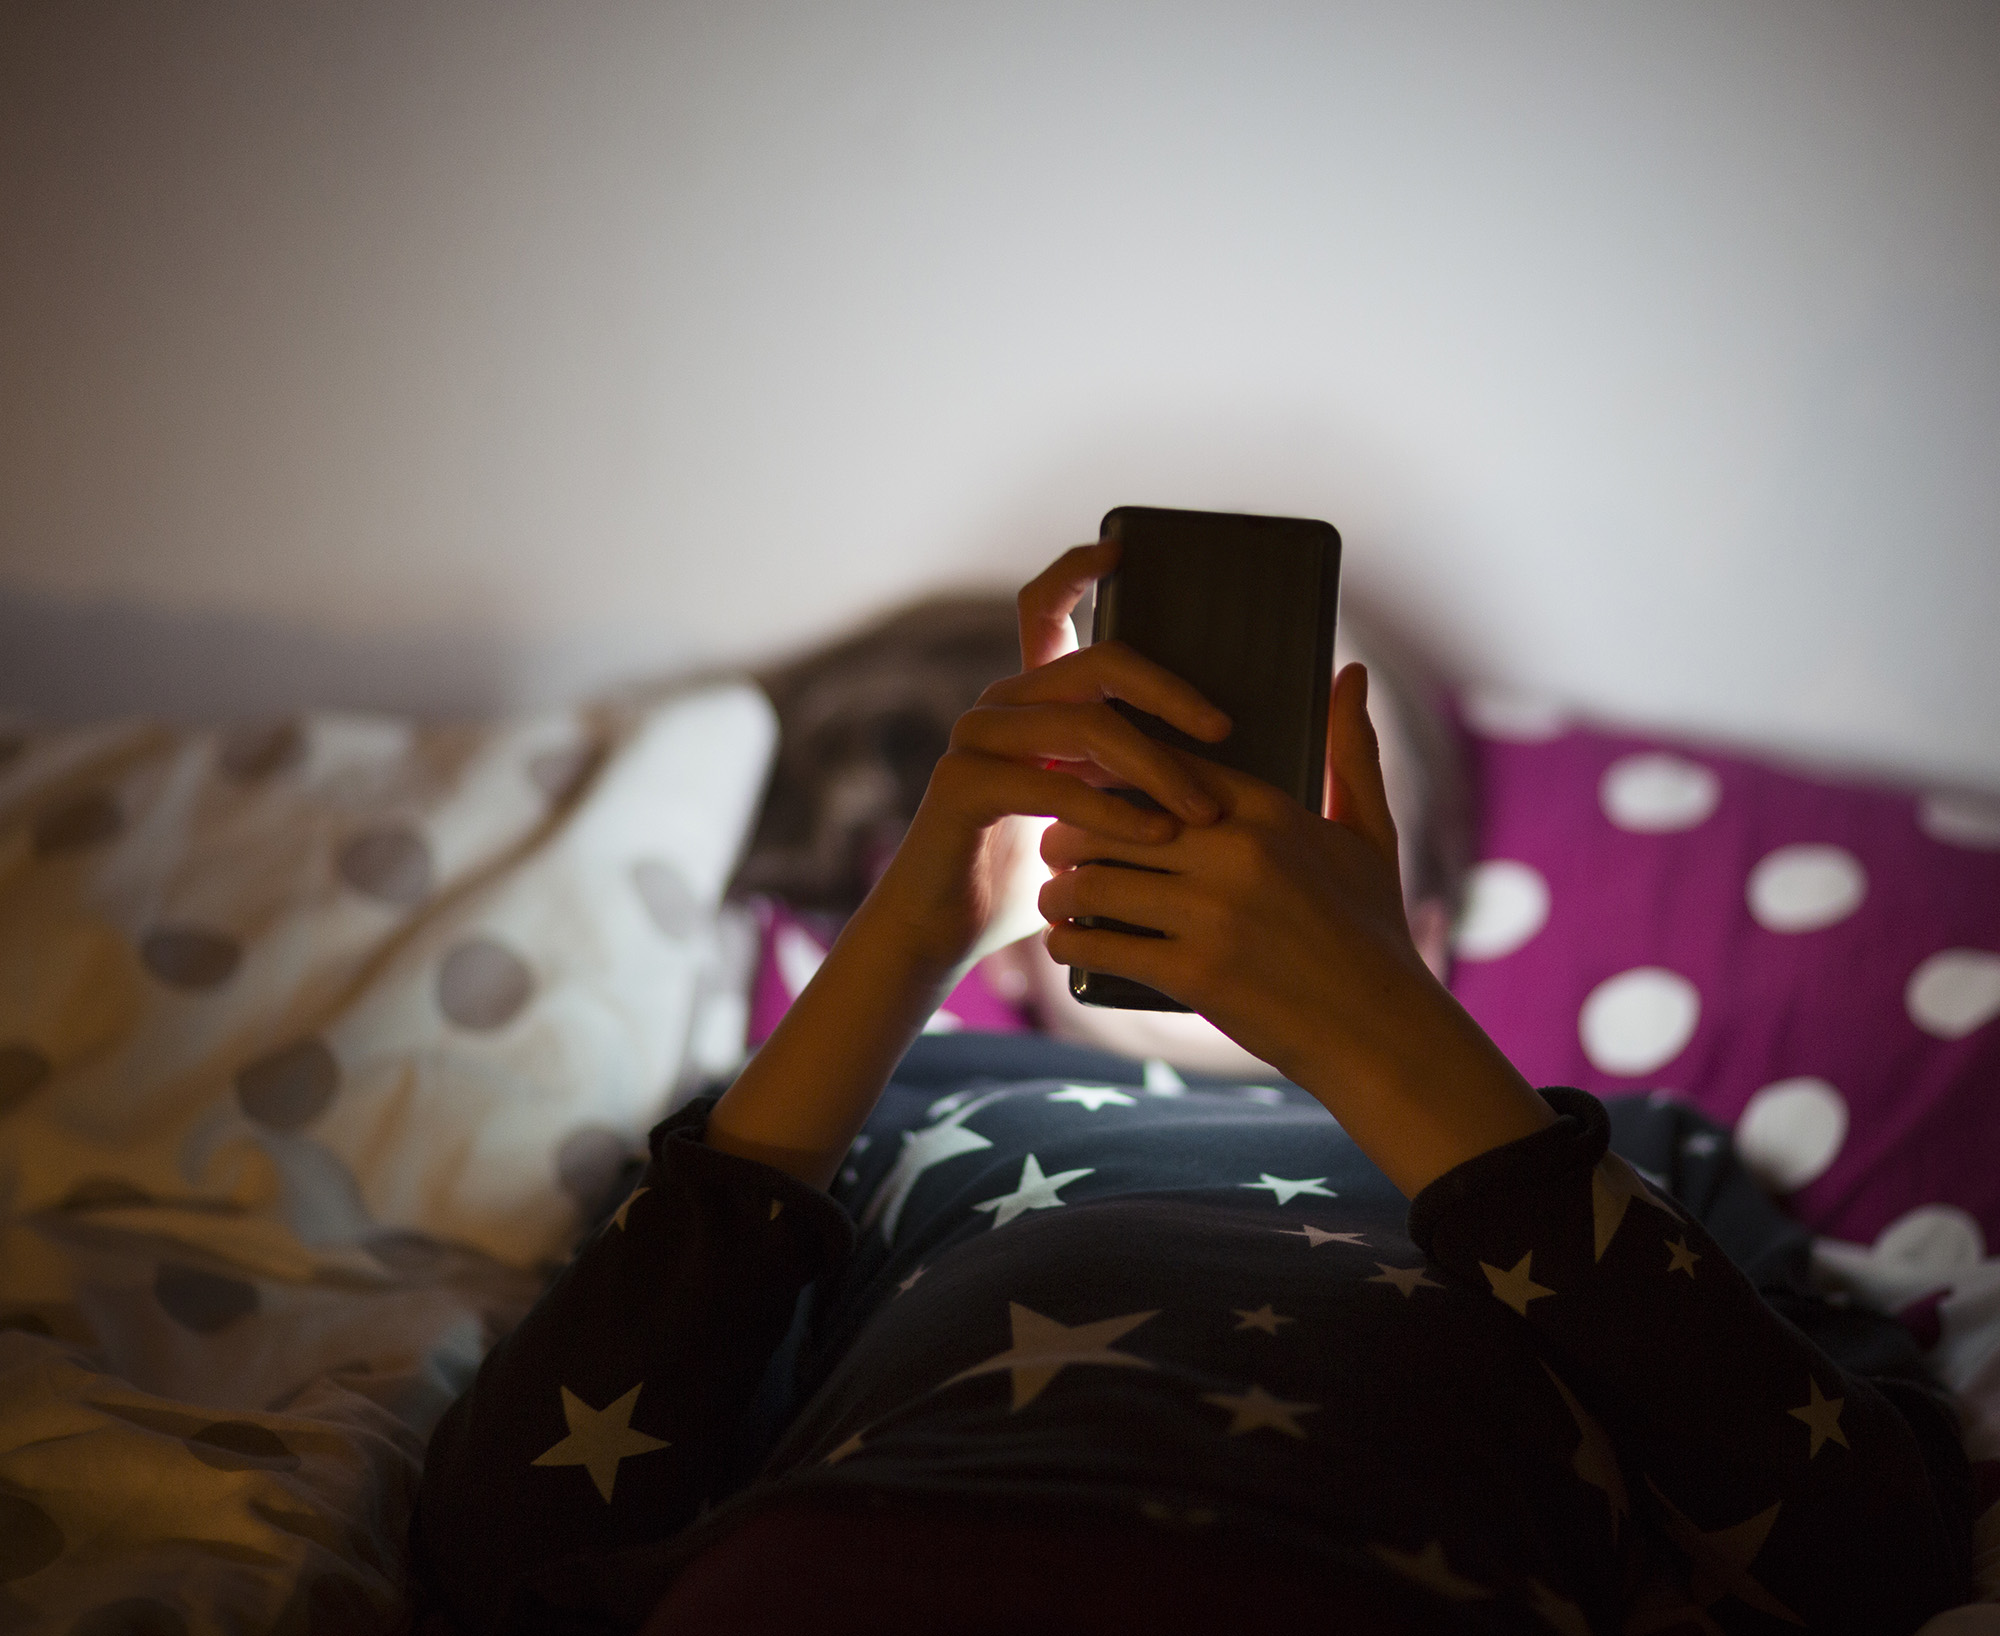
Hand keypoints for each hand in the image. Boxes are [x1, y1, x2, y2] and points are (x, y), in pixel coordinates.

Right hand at [865, 541, 1230, 973]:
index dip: (1077, 570)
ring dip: (1158, 766)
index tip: (1121, 548)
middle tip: (1225, 730)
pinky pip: (1053, 784)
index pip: (1044, 610)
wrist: (945, 931)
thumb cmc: (1030, 877)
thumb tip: (1220, 756)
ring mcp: (976, 740)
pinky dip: (1114, 810)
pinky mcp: (962, 785)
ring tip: (1205, 811)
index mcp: (1031, 702)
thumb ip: (1130, 777)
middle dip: (1171, 693)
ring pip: (1086, 724)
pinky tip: (1155, 833)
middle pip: (1098, 664)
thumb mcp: (1093, 816)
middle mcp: (1000, 706)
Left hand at [1037, 662, 1551, 1195]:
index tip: (1085, 784)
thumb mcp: (1370, 835)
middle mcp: (1237, 853)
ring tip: (1055, 894)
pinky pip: (1101, 942)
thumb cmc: (1374, 933)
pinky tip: (1064, 941)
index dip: (1112, 774)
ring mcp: (1213, 913)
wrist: (1383, 1033)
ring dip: (1061, 888)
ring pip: (1095, 879)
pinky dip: (1070, 942)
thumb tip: (1352, 671)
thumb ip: (1352, 751)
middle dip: (1071, 832)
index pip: (1161, 766)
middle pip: (1111, 818)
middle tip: (1055, 844)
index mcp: (1270, 812)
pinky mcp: (1195, 972)